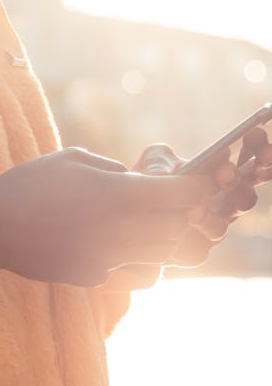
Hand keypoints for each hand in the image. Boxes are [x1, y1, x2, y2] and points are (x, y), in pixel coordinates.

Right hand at [0, 147, 217, 285]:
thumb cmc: (28, 185)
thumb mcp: (71, 159)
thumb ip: (112, 168)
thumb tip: (133, 178)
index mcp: (118, 195)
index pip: (181, 195)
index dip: (196, 188)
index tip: (196, 184)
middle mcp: (120, 231)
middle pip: (178, 230)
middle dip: (181, 216)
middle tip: (171, 205)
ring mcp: (108, 259)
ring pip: (161, 257)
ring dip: (162, 241)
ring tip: (146, 227)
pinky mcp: (94, 278)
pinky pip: (131, 272)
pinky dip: (134, 260)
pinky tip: (114, 245)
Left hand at [135, 140, 256, 265]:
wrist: (127, 214)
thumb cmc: (150, 179)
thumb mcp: (154, 160)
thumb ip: (162, 160)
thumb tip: (173, 173)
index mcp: (226, 177)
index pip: (254, 163)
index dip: (259, 151)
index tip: (255, 133)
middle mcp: (225, 205)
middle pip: (245, 198)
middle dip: (238, 186)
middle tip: (225, 172)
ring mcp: (211, 230)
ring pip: (220, 228)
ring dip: (208, 219)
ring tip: (194, 210)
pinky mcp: (193, 252)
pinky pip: (196, 251)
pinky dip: (185, 240)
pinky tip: (176, 230)